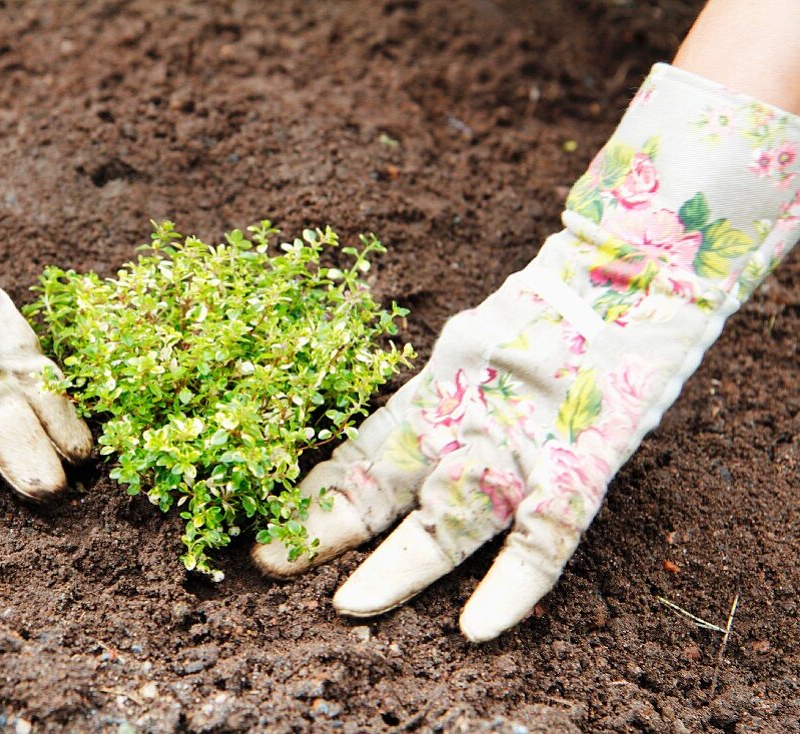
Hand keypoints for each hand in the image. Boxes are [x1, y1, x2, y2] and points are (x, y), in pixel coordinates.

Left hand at [253, 63, 799, 639]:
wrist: (632, 266)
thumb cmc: (553, 311)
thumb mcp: (472, 350)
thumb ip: (439, 397)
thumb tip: (392, 445)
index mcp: (435, 393)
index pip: (362, 453)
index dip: (316, 491)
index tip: (268, 524)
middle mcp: (464, 419)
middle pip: (386, 482)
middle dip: (325, 525)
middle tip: (267, 564)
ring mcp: (520, 441)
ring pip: (451, 514)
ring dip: (399, 564)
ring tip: (351, 607)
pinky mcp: (580, 456)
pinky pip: (547, 531)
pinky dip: (514, 583)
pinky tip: (478, 627)